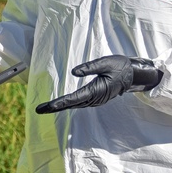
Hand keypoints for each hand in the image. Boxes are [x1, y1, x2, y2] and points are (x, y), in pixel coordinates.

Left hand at [36, 55, 161, 113]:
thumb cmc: (119, 66)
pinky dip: (68, 104)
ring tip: (45, 108)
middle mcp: (95, 98)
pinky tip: (60, 105)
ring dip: (60, 106)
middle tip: (39, 110)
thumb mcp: (105, 62)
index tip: (49, 106)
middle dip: (55, 107)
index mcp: (96, 90)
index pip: (75, 98)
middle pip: (71, 104)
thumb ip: (89, 67)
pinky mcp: (95, 98)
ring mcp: (95, 100)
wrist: (132, 75)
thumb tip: (74, 72)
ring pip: (75, 104)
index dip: (61, 102)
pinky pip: (79, 102)